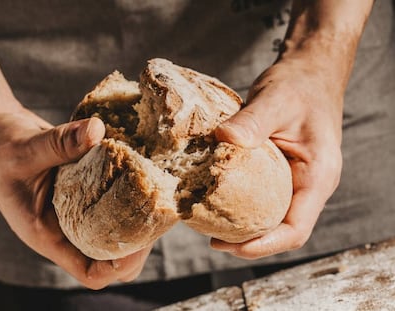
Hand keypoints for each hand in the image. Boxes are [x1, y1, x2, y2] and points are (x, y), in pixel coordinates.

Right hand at [0, 108, 151, 288]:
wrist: (0, 143)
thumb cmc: (4, 154)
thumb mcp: (26, 150)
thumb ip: (60, 142)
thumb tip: (97, 131)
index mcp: (51, 235)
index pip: (90, 271)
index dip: (119, 265)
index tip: (141, 242)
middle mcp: (69, 229)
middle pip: (113, 257)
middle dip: (139, 243)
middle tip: (156, 212)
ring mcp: (81, 213)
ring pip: (118, 230)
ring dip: (139, 217)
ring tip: (155, 193)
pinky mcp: (88, 194)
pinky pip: (115, 203)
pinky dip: (131, 193)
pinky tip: (143, 173)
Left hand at [211, 56, 342, 258]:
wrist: (309, 73)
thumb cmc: (300, 86)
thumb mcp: (277, 100)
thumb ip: (253, 121)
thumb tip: (222, 140)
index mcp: (317, 176)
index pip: (295, 229)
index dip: (264, 245)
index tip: (229, 246)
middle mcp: (309, 184)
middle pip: (281, 230)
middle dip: (248, 241)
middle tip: (212, 239)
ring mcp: (296, 179)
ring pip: (272, 216)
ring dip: (244, 226)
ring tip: (211, 225)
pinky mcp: (281, 171)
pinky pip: (264, 197)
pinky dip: (242, 205)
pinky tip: (218, 199)